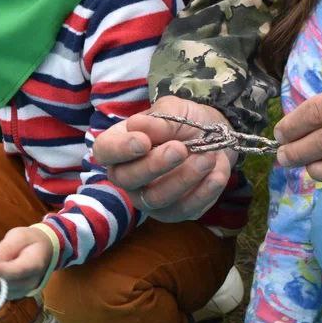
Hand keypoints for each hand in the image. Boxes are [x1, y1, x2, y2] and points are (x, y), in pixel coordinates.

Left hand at [0, 226, 54, 297]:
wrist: (41, 252)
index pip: (18, 270)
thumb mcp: (20, 236)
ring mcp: (20, 291)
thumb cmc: (30, 241)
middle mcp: (29, 282)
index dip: (1, 270)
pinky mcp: (11, 293)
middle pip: (4, 285)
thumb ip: (6, 247)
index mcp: (35, 264)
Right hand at [93, 95, 233, 221]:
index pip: (104, 151)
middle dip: (154, 165)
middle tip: (180, 148)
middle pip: (127, 179)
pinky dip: (204, 192)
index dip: (120, 149)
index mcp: (120, 145)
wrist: (216, 138)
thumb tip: (137, 125)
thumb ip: (159, 120)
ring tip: (206, 158)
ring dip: (183, 178)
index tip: (143, 141)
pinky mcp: (174, 212)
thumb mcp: (175, 111)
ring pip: (156, 199)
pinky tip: (217, 175)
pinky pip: (185, 209)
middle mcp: (128, 175)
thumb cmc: (185, 122)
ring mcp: (149, 198)